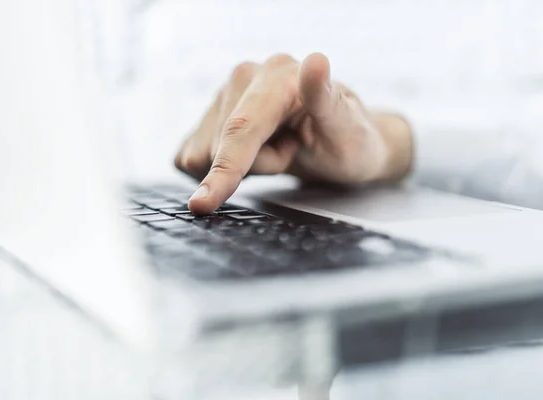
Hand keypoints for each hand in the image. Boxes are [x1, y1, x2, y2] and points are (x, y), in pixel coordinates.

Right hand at [174, 53, 412, 213]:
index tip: (202, 203)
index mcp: (280, 74)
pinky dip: (221, 167)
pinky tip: (255, 152)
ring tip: (279, 148)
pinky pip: (192, 157)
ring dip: (241, 166)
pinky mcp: (209, 115)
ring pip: (204, 154)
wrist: (341, 142)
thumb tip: (316, 60)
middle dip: (255, 166)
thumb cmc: (349, 141)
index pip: (241, 128)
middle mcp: (246, 75)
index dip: (223, 168)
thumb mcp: (348, 129)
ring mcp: (224, 93)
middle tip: (292, 151)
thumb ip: (327, 99)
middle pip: (221, 146)